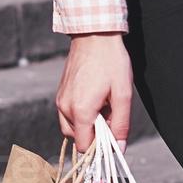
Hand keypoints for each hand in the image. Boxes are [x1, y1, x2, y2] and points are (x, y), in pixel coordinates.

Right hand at [56, 33, 133, 152]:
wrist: (94, 35)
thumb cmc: (111, 62)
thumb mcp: (123, 95)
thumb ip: (121, 124)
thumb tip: (119, 148)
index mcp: (80, 110)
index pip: (85, 146)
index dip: (100, 147)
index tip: (113, 136)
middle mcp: (65, 107)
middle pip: (78, 139)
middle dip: (94, 135)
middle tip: (110, 116)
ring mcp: (60, 99)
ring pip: (72, 127)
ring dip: (88, 125)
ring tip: (103, 106)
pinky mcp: (60, 93)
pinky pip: (69, 114)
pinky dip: (82, 114)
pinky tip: (95, 99)